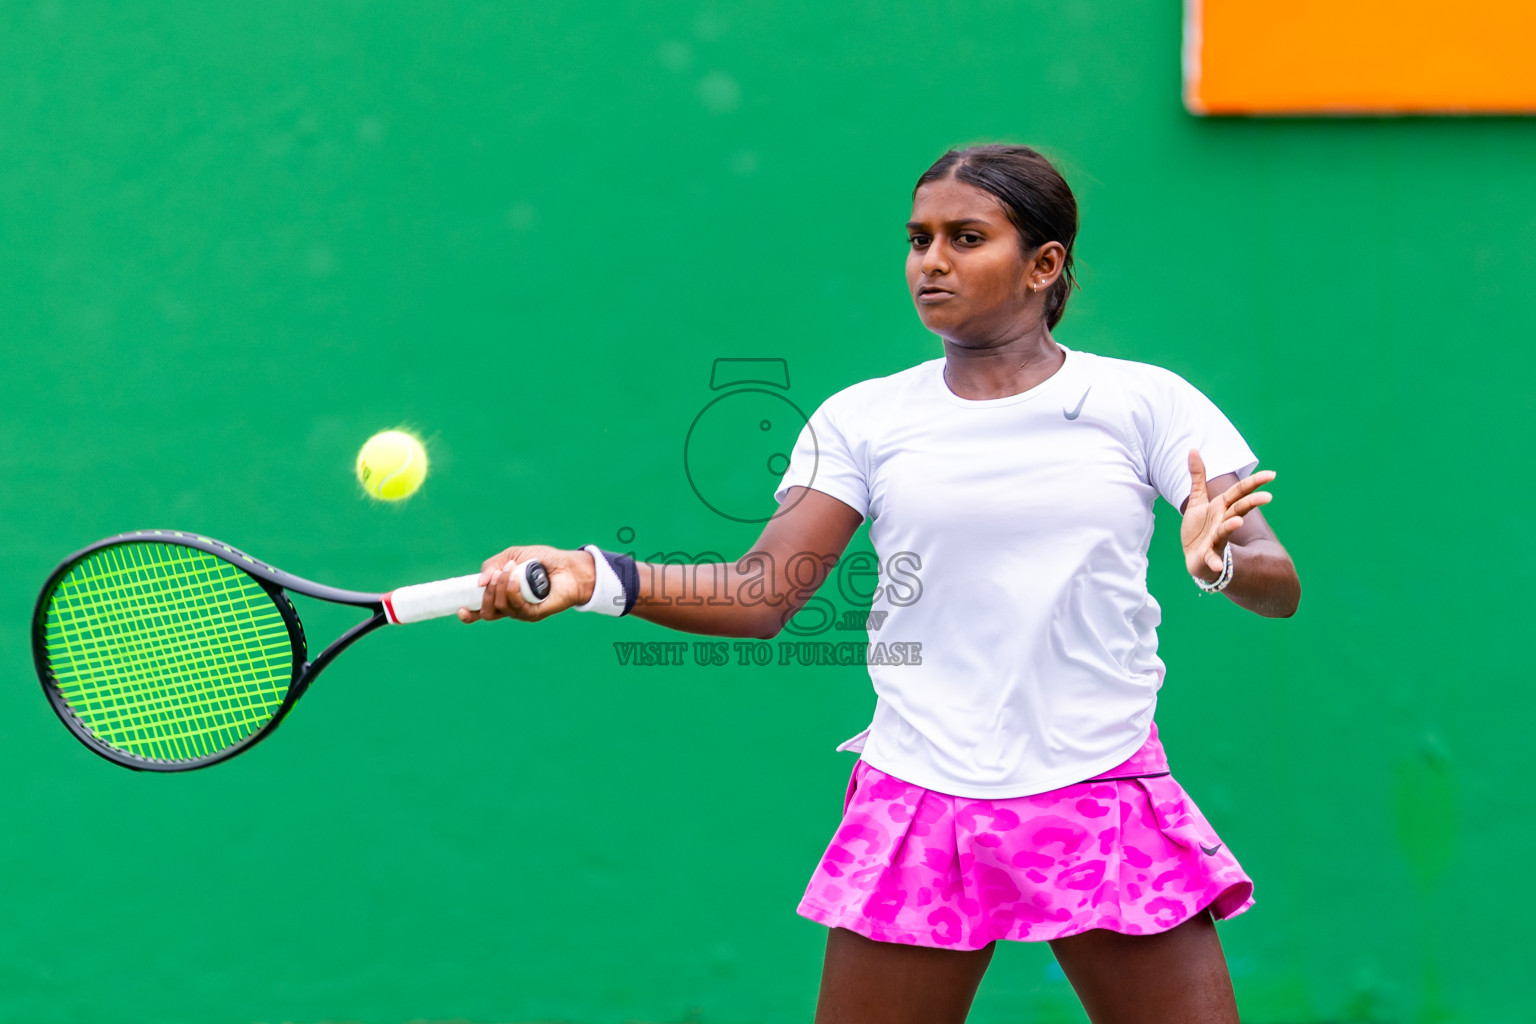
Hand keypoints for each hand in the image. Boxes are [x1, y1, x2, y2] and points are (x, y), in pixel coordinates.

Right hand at [457, 544, 596, 622]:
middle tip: (496, 575)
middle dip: (486, 594)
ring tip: (511, 569)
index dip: (468, 614)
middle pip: (487, 612)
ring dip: (500, 587)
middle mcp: (510, 607)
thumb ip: (493, 565)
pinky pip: (517, 608)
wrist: (569, 565)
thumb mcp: (513, 555)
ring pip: (500, 608)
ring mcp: (522, 612)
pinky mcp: (535, 613)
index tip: (460, 608)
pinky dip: (512, 592)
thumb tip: (480, 582)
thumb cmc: (543, 560)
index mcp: (502, 596)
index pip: (481, 611)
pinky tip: (517, 579)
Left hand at [1180, 450, 1274, 581]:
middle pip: (1238, 509)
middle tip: (1268, 496)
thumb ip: (1198, 477)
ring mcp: (1217, 539)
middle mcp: (1223, 522)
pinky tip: (1216, 566)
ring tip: (1236, 521)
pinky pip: (1212, 559)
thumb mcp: (1198, 500)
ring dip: (1230, 526)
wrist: (1194, 557)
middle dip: (1252, 503)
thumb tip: (1193, 449)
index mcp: (1222, 508)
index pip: (1240, 492)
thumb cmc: (1199, 528)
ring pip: (1225, 532)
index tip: (1272, 474)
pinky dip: (1214, 562)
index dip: (1254, 483)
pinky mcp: (1208, 556)